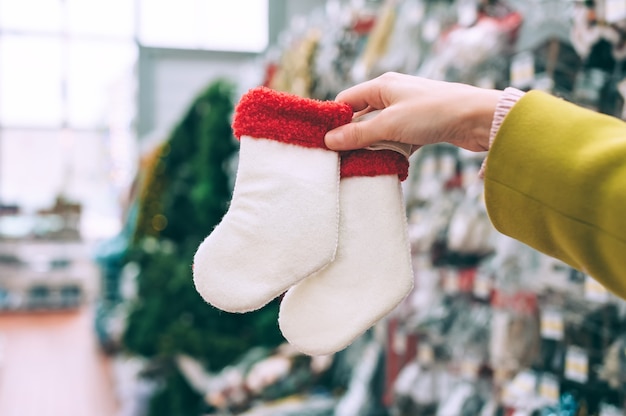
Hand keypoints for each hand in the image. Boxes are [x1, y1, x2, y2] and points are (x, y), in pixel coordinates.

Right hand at [324, 72, 502, 151]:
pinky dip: (391, 151)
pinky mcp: (420, 127)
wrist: (477, 119)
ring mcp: (407, 111)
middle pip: (362, 117)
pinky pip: (397, 140)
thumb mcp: (390, 125)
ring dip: (373, 147)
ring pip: (380, 131)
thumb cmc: (433, 113)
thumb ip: (358, 134)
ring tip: (362, 165)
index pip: (347, 100)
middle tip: (340, 159)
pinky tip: (388, 164)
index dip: (334, 119)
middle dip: (352, 137)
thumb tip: (329, 141)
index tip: (323, 141)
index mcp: (382, 85)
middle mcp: (393, 95)